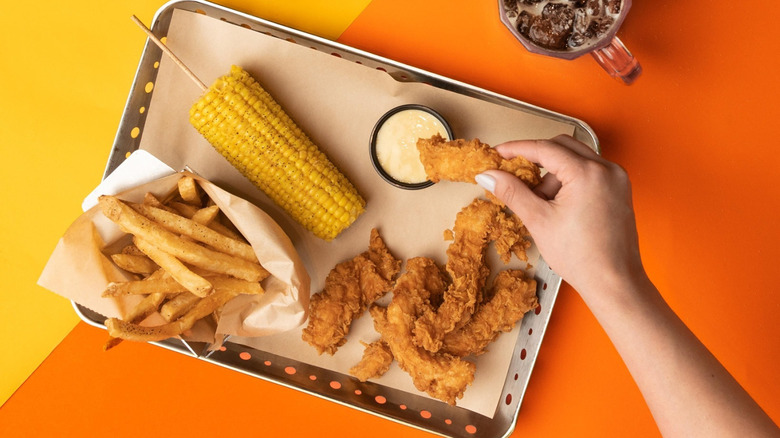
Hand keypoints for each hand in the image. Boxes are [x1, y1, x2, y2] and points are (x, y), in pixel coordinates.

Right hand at [475, 135, 646, 297]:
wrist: (613, 282)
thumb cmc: (580, 256)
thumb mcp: (538, 220)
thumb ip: (512, 192)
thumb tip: (487, 176)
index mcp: (587, 173)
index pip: (545, 148)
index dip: (517, 149)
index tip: (497, 154)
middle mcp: (606, 169)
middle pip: (562, 146)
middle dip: (537, 159)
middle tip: (515, 174)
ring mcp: (616, 179)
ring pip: (576, 159)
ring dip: (553, 173)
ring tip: (542, 204)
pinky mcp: (619, 190)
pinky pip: (589, 172)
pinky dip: (569, 181)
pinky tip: (558, 205)